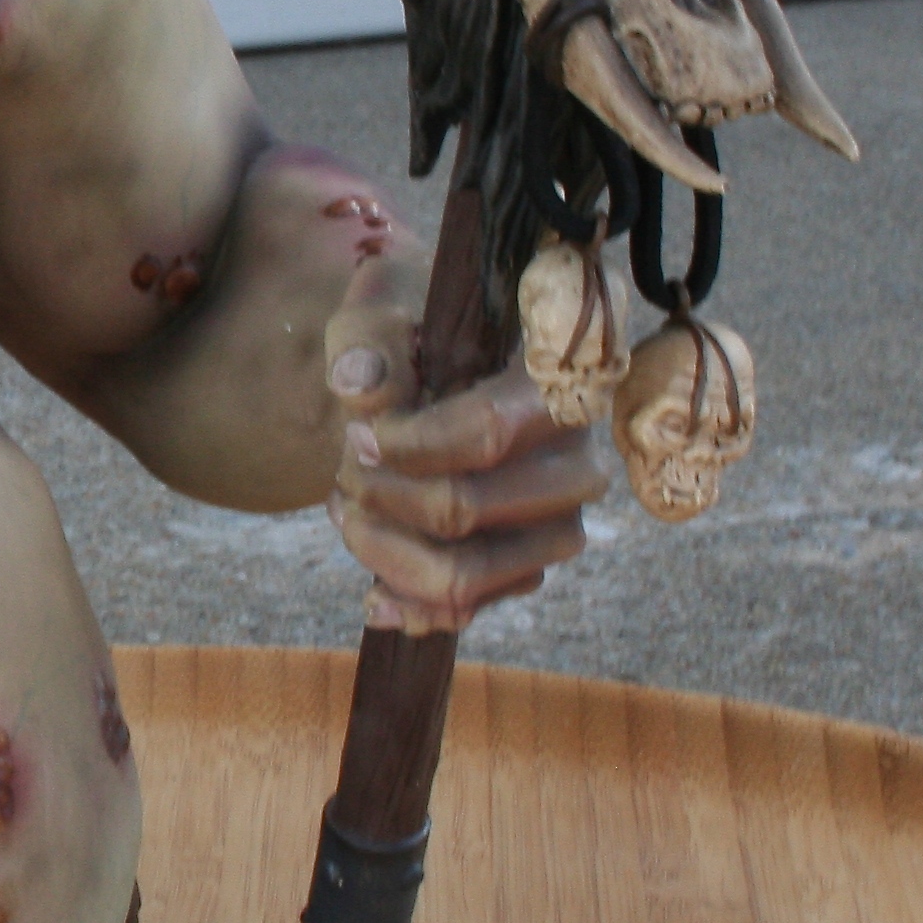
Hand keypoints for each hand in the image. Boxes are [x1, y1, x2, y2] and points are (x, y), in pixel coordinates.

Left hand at [318, 278, 607, 634]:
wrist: (424, 382)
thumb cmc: (410, 340)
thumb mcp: (383, 313)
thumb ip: (370, 339)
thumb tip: (359, 384)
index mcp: (556, 381)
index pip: (490, 429)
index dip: (413, 444)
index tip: (360, 435)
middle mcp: (577, 456)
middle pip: (465, 508)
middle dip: (381, 497)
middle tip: (345, 470)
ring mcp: (560, 520)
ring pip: (464, 572)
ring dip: (384, 550)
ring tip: (348, 511)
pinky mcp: (532, 566)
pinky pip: (468, 608)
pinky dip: (409, 602)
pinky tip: (376, 591)